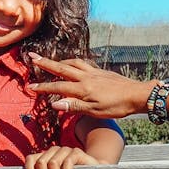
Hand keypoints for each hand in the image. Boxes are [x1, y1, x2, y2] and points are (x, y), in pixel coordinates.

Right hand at [27, 54, 152, 118]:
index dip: (43, 88)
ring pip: (73, 63)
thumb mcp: (95, 111)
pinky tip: (74, 64)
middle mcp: (86, 77)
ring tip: (51, 61)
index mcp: (82, 88)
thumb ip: (74, 107)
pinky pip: (83, 63)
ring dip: (60, 61)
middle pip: (62, 68)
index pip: (58, 87)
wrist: (137, 94)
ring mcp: (94, 72)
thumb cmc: (117, 106)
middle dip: (46, 63)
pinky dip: (74, 62)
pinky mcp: (101, 71)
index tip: (30, 87)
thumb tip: (54, 104)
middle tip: (32, 57)